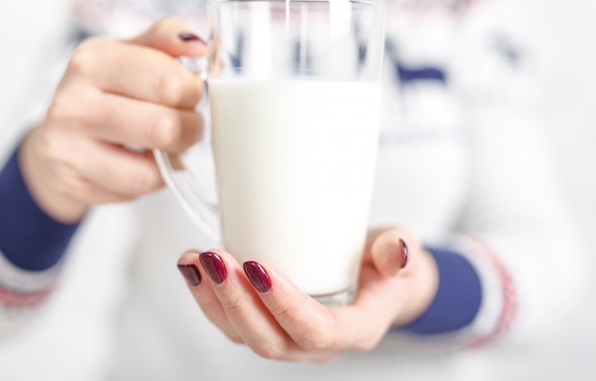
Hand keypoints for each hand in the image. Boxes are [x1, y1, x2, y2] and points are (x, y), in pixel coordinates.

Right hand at [19, 18, 206, 221]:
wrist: (60, 136)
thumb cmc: (107, 92)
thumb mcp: (131, 53)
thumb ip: (166, 40)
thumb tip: (200, 46)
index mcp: (94, 60)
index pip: (168, 82)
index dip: (193, 93)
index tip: (189, 94)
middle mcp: (73, 102)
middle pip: (163, 129)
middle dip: (189, 130)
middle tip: (185, 124)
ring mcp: (66, 146)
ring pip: (150, 171)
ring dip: (170, 160)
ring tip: (163, 145)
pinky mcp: (71, 182)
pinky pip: (135, 190)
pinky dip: (150, 180)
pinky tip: (139, 163)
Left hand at [177, 227, 438, 362]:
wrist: (374, 280)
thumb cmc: (387, 268)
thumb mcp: (403, 253)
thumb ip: (399, 251)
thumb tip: (393, 251)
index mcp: (356, 330)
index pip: (318, 332)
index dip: (284, 305)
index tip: (259, 266)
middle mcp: (317, 344)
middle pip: (271, 340)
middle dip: (238, 302)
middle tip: (216, 259)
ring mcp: (288, 337)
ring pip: (243, 335)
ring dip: (214, 299)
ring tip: (196, 260)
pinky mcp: (267, 323)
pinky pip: (231, 322)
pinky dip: (206, 295)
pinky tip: (192, 264)